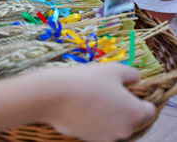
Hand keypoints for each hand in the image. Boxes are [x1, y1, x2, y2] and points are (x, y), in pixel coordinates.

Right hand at [41, 64, 155, 141]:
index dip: (138, 97)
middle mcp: (125, 130)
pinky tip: (81, 106)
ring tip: (91, 97)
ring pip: (113, 124)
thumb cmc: (86, 80)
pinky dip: (93, 120)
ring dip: (108, 114)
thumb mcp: (113, 69)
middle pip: (130, 118)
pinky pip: (97, 129)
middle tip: (105, 90)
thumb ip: (132, 74)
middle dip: (122, 106)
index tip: (124, 88)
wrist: (54, 96)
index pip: (149, 109)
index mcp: (135, 113)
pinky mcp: (89, 140)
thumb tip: (134, 81)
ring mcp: (106, 138)